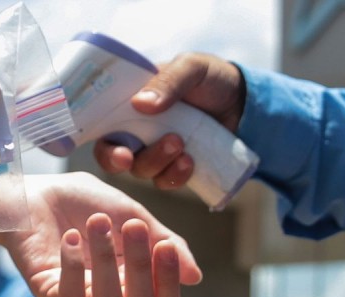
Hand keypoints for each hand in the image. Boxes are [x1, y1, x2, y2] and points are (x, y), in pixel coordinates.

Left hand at [0, 172, 201, 296]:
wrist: (33, 192)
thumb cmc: (82, 203)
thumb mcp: (131, 214)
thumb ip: (163, 243)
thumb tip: (195, 277)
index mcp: (132, 277)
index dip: (168, 283)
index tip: (164, 245)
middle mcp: (108, 292)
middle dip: (141, 266)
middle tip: (132, 225)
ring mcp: (78, 295)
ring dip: (106, 259)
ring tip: (96, 221)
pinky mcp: (50, 292)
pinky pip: (70, 294)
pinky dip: (74, 263)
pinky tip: (71, 236)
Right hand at [94, 52, 245, 189]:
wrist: (244, 101)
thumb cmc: (210, 78)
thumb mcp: (192, 67)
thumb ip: (169, 81)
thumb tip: (140, 103)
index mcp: (128, 106)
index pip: (100, 128)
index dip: (102, 144)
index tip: (119, 153)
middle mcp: (135, 131)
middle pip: (113, 156)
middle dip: (121, 161)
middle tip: (132, 157)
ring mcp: (154, 151)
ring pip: (141, 170)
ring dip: (157, 163)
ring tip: (181, 145)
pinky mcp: (174, 167)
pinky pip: (166, 181)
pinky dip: (175, 176)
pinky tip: (190, 162)